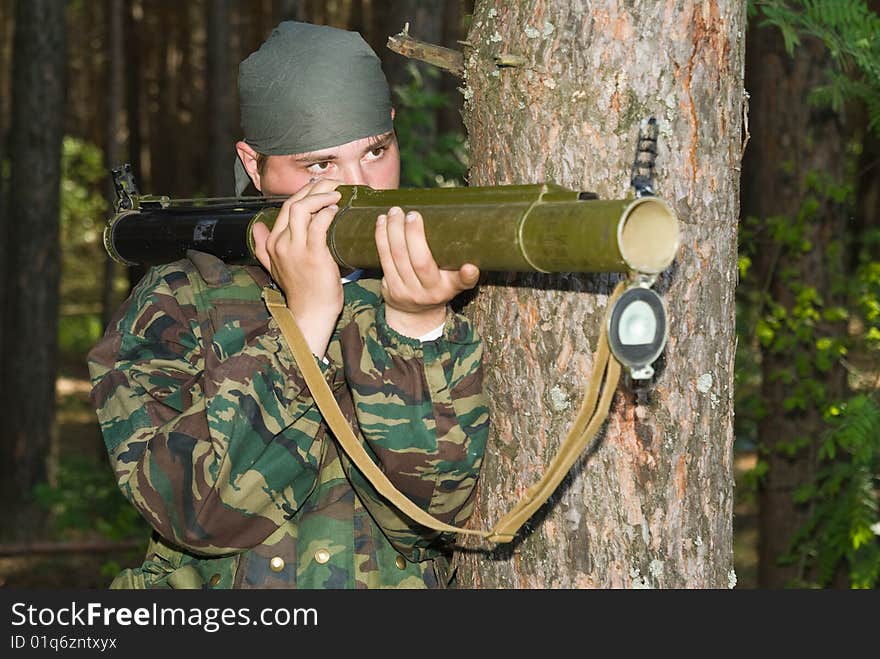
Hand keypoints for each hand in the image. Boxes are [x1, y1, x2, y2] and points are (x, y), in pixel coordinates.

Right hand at [251, 179, 343, 357]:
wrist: (310, 314)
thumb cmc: (300, 291)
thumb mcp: (274, 268)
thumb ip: (263, 247)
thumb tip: (255, 228)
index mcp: (272, 243)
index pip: (286, 208)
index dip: (304, 193)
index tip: (321, 188)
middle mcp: (281, 243)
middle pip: (294, 203)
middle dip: (314, 188)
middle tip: (333, 184)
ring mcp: (296, 249)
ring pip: (302, 209)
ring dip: (322, 196)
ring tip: (337, 193)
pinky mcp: (313, 255)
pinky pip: (318, 225)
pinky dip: (327, 212)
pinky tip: (336, 209)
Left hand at [375, 206, 479, 337]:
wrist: (415, 314)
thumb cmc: (437, 286)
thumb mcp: (453, 281)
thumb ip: (459, 266)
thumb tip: (463, 241)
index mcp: (449, 288)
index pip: (462, 282)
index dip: (467, 276)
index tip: (471, 267)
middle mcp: (430, 292)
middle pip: (421, 262)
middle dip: (414, 235)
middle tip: (413, 214)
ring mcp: (408, 291)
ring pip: (398, 257)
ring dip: (393, 231)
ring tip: (395, 212)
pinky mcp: (390, 288)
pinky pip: (384, 259)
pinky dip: (381, 237)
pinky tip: (382, 222)